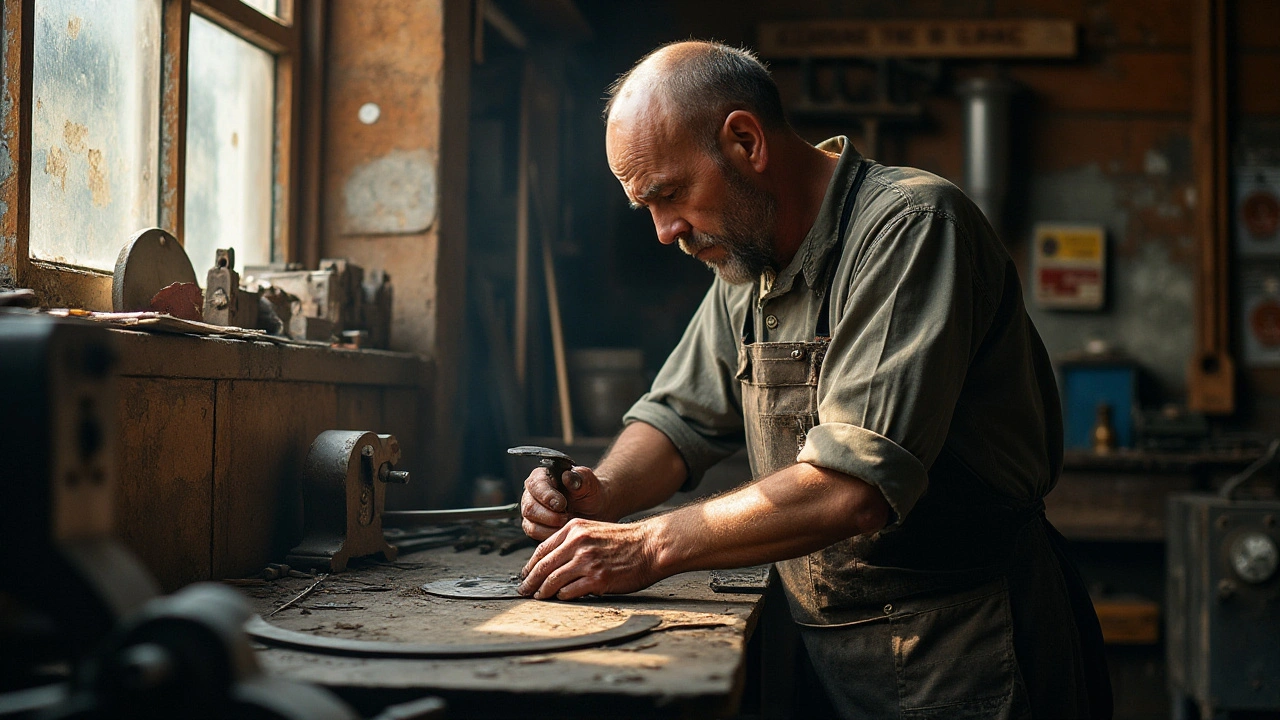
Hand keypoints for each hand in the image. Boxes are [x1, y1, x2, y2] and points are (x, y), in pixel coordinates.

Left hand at [518, 518, 661, 599]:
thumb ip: (573, 542)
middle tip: (524, 591)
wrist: (651, 546)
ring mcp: (587, 561)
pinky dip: (563, 596)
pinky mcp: (597, 579)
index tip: (525, 575)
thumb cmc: (625, 541)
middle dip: (530, 581)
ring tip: (539, 597)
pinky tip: (561, 598)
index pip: (542, 549)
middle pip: (543, 566)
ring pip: (553, 580)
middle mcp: (578, 543)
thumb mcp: (594, 530)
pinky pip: (571, 591)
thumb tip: (553, 562)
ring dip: (543, 591)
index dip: (530, 565)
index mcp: (574, 529)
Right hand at [520, 465, 608, 540]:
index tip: (562, 504)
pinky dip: (549, 535)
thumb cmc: (589, 494)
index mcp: (543, 476)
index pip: (536, 484)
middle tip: (566, 517)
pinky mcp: (533, 526)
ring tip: (566, 523)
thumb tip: (567, 476)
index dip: (547, 496)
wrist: (594, 510)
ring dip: (550, 527)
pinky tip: (562, 530)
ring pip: (530, 523)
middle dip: (550, 516)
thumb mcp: (590, 483)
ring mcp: (531, 511)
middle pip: (530, 507)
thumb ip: (580, 477)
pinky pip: (535, 534)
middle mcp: (532, 493)